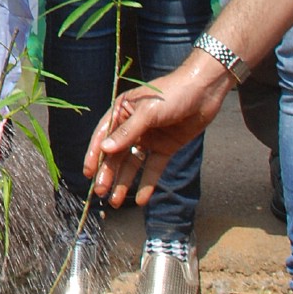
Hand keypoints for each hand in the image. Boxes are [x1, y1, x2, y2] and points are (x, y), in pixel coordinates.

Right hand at [82, 53, 232, 208]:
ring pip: (133, 164)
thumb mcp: (147, 112)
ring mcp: (149, 138)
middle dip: (109, 173)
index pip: (103, 136)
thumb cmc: (173, 93)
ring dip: (124, 182)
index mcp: (122, 111)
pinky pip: (153, 168)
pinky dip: (147, 183)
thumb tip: (104, 150)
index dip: (94, 155)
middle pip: (117, 153)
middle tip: (101, 193)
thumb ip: (126, 133)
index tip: (88, 173)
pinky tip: (141, 199)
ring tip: (116, 201)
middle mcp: (133, 126)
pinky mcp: (166, 147)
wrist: (204, 91)